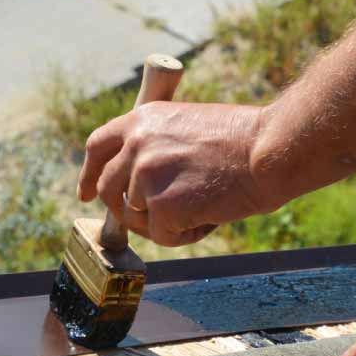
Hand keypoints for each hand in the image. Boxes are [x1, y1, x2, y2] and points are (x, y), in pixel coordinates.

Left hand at [77, 102, 279, 246]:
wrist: (270, 149)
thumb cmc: (243, 140)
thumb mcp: (187, 124)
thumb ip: (157, 144)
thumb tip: (138, 181)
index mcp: (142, 119)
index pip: (97, 147)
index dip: (88, 174)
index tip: (85, 194)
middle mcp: (136, 144)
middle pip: (108, 190)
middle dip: (125, 210)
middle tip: (156, 218)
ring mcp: (145, 176)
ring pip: (138, 218)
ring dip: (168, 221)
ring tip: (206, 202)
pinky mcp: (162, 206)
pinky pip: (164, 236)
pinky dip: (187, 234)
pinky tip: (211, 214)